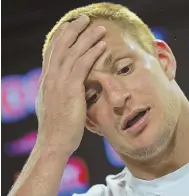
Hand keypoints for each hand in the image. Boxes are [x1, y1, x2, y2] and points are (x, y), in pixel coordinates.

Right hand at [36, 16, 105, 155]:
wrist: (53, 142)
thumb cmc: (57, 126)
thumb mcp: (53, 105)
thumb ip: (58, 91)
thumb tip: (65, 85)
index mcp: (47, 80)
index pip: (53, 52)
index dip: (62, 37)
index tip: (71, 27)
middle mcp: (50, 78)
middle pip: (62, 46)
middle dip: (73, 30)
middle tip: (84, 19)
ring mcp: (59, 83)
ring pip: (73, 53)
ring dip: (87, 38)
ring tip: (98, 28)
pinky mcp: (70, 90)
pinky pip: (83, 66)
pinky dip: (92, 53)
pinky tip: (101, 45)